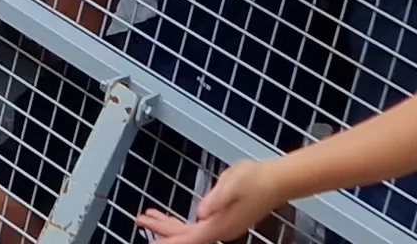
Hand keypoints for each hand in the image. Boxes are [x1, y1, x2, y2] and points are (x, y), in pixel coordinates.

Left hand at [137, 154, 297, 242]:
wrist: (277, 180)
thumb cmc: (257, 179)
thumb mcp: (233, 183)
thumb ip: (216, 198)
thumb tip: (201, 212)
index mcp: (220, 224)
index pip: (188, 238)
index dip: (168, 240)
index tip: (151, 242)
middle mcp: (220, 229)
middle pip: (185, 235)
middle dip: (161, 230)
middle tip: (139, 220)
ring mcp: (222, 226)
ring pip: (189, 231)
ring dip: (168, 224)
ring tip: (148, 217)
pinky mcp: (224, 219)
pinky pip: (196, 226)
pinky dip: (180, 222)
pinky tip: (171, 217)